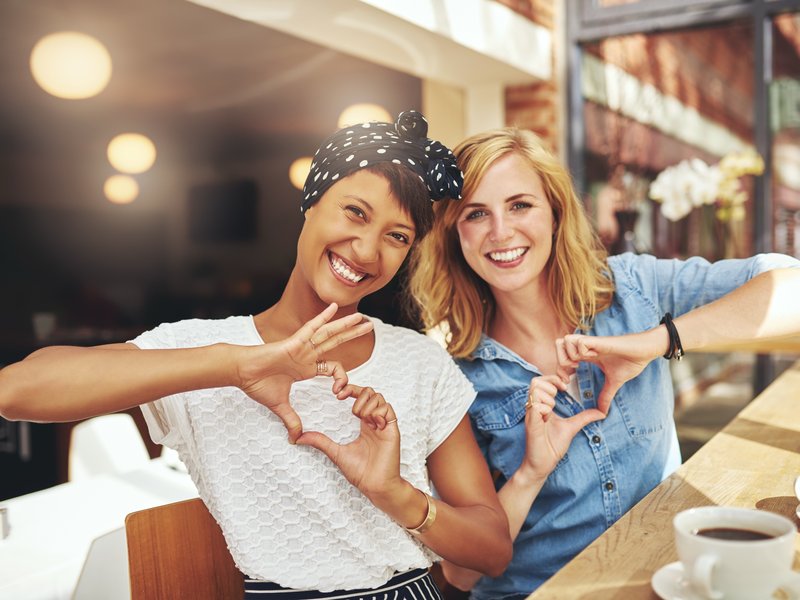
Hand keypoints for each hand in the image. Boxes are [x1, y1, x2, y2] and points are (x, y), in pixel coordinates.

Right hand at [238, 303, 373, 442]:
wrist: (241, 372)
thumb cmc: (256, 384)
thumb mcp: (280, 406)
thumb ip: (291, 420)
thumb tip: (296, 438)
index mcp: (306, 368)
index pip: (333, 368)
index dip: (342, 379)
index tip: (339, 393)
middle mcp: (307, 355)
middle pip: (336, 342)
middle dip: (353, 334)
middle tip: (369, 326)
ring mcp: (301, 347)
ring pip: (329, 334)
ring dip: (346, 326)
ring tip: (362, 317)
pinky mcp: (293, 342)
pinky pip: (311, 328)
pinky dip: (323, 318)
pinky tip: (335, 307)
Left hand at [296, 385, 400, 498]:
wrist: (375, 486)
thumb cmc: (360, 472)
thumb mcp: (335, 453)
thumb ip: (320, 442)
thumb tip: (299, 437)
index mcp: (364, 424)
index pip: (359, 397)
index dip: (349, 390)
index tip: (336, 393)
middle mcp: (375, 422)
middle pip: (370, 392)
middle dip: (357, 392)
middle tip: (345, 402)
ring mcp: (384, 425)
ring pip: (379, 398)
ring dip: (366, 404)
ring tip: (361, 418)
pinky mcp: (392, 430)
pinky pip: (388, 410)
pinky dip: (378, 413)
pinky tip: (373, 424)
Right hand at [520, 374, 604, 480]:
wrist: (543, 464)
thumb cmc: (552, 446)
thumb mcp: (572, 427)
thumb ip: (584, 417)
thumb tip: (601, 412)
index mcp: (542, 405)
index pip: (541, 381)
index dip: (553, 378)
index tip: (566, 385)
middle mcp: (534, 407)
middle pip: (536, 381)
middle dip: (550, 383)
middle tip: (560, 393)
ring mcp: (531, 414)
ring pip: (535, 390)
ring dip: (548, 396)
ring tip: (553, 408)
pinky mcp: (531, 423)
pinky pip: (536, 406)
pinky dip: (545, 408)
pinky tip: (548, 418)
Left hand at [555, 331, 661, 413]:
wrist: (645, 350)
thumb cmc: (630, 361)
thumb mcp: (614, 382)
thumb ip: (606, 395)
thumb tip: (603, 413)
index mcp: (586, 354)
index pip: (562, 357)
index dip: (560, 369)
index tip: (567, 381)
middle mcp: (585, 347)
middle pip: (558, 344)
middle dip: (560, 361)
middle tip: (571, 373)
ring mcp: (590, 342)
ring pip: (565, 341)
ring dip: (569, 355)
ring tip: (581, 364)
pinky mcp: (598, 340)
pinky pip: (579, 342)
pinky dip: (582, 351)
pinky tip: (592, 357)